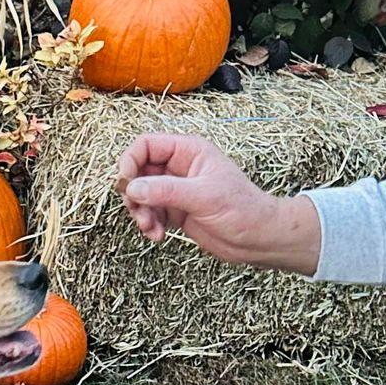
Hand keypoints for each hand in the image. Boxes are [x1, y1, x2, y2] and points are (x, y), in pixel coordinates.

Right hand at [115, 133, 321, 273]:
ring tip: (150, 228)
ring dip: (140, 212)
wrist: (259, 239)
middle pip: (139, 171)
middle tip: (138, 212)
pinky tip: (158, 236)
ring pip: (142, 195)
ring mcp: (176, 190)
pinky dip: (148, 224)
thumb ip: (166, 191)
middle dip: (133, 194)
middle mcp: (180, 167)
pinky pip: (150, 212)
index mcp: (189, 151)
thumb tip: (132, 188)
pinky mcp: (176, 211)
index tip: (126, 184)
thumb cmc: (243, 210)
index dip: (130, 161)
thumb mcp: (203, 196)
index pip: (147, 145)